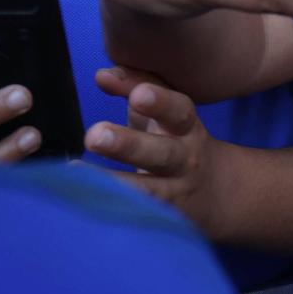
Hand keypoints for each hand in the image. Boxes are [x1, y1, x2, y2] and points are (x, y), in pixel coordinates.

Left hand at [86, 66, 227, 235]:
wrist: (218, 192)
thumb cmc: (178, 140)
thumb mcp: (166, 112)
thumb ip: (136, 86)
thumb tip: (102, 74)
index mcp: (186, 128)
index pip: (178, 110)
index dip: (160, 102)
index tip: (137, 95)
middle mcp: (184, 160)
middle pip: (161, 153)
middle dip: (128, 145)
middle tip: (93, 136)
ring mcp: (174, 193)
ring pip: (146, 190)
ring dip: (112, 183)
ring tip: (74, 173)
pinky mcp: (161, 220)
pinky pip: (136, 217)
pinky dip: (110, 211)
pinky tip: (80, 205)